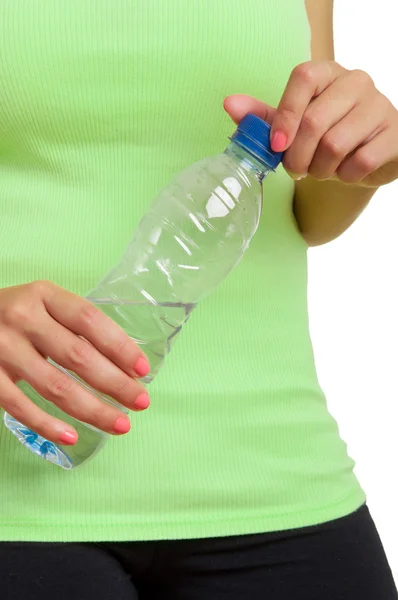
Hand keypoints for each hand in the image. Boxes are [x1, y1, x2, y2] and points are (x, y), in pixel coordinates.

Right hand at [0, 281, 149, 444]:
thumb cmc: (16, 314)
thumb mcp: (43, 305)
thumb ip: (74, 326)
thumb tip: (124, 365)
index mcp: (44, 295)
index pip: (90, 320)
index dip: (120, 346)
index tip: (143, 369)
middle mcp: (23, 317)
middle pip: (78, 356)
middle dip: (115, 383)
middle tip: (141, 402)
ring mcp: (2, 347)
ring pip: (55, 386)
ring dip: (92, 409)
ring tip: (120, 424)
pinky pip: (20, 405)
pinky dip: (47, 424)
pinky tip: (72, 436)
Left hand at [224, 61, 397, 187]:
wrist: (365, 154)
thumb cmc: (324, 135)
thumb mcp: (292, 125)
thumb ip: (263, 116)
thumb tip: (230, 104)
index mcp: (326, 72)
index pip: (303, 78)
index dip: (285, 115)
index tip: (276, 145)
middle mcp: (356, 81)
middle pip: (315, 121)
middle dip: (297, 157)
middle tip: (295, 170)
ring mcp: (379, 106)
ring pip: (335, 145)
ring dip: (320, 169)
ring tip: (320, 170)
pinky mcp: (394, 133)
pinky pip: (361, 162)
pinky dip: (345, 177)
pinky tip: (345, 172)